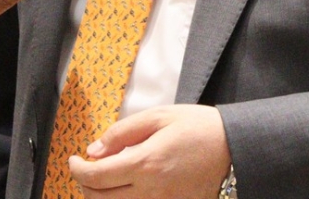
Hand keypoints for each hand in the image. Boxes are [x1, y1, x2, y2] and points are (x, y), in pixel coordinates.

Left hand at [67, 105, 229, 198]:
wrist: (234, 147)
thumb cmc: (196, 127)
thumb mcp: (157, 117)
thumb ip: (121, 133)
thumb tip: (93, 151)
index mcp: (145, 163)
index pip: (96, 176)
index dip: (77, 170)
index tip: (73, 160)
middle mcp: (152, 191)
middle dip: (84, 184)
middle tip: (84, 169)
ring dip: (101, 198)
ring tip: (101, 180)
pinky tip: (123, 191)